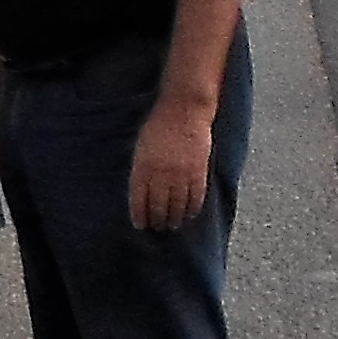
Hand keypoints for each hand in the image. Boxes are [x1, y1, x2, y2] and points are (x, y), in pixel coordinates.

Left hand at [126, 92, 215, 231]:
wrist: (184, 110)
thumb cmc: (158, 126)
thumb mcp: (141, 147)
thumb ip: (141, 169)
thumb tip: (141, 191)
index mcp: (143, 167)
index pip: (139, 200)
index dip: (140, 216)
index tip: (140, 225)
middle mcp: (161, 174)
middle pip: (158, 207)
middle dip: (156, 221)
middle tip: (156, 228)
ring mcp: (181, 175)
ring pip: (177, 207)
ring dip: (173, 219)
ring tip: (171, 226)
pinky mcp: (198, 173)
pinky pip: (195, 199)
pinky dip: (191, 210)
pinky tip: (188, 216)